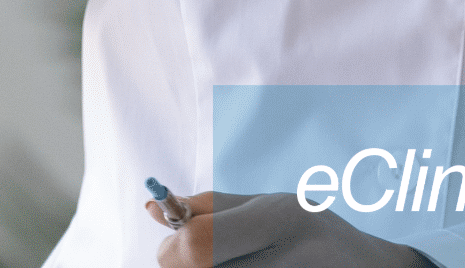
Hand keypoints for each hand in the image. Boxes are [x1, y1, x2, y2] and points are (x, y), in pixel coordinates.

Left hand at [150, 192, 430, 266]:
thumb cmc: (312, 233)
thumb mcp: (270, 204)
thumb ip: (210, 206)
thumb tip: (152, 207)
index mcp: (279, 216)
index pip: (198, 243)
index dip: (171, 248)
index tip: (172, 246)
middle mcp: (289, 255)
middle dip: (185, 267)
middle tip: (197, 261)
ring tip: (239, 261)